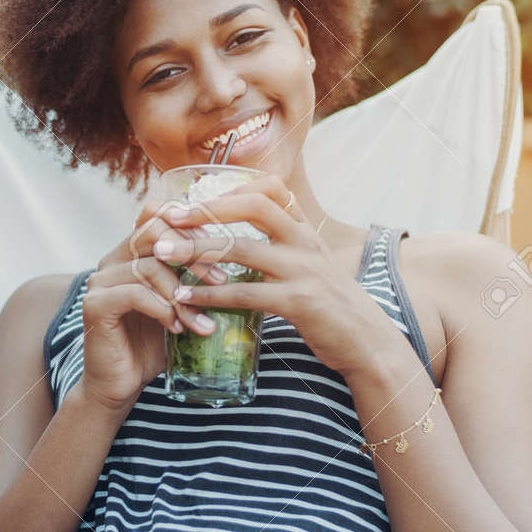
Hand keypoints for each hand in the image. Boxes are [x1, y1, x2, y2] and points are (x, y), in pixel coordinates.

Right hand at [80, 196, 226, 414]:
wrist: (120, 385)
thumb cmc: (153, 345)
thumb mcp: (180, 306)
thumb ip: (195, 281)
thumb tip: (243, 263)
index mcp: (131, 253)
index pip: (155, 213)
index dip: (188, 222)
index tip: (218, 245)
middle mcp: (112, 260)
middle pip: (153, 230)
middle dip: (193, 253)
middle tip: (220, 279)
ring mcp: (100, 281)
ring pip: (149, 266)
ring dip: (183, 294)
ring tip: (202, 321)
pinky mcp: (95, 305)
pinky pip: (135, 293)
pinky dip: (162, 309)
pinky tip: (177, 328)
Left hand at [154, 174, 398, 377]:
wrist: (369, 344)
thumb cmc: (332, 307)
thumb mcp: (313, 266)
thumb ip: (283, 248)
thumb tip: (241, 239)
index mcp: (306, 230)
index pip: (271, 188)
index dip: (232, 187)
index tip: (196, 196)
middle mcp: (306, 242)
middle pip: (253, 206)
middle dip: (207, 209)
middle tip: (169, 217)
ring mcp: (304, 270)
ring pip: (242, 248)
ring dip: (197, 250)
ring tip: (162, 254)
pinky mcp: (299, 301)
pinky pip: (244, 292)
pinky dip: (209, 294)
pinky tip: (184, 297)